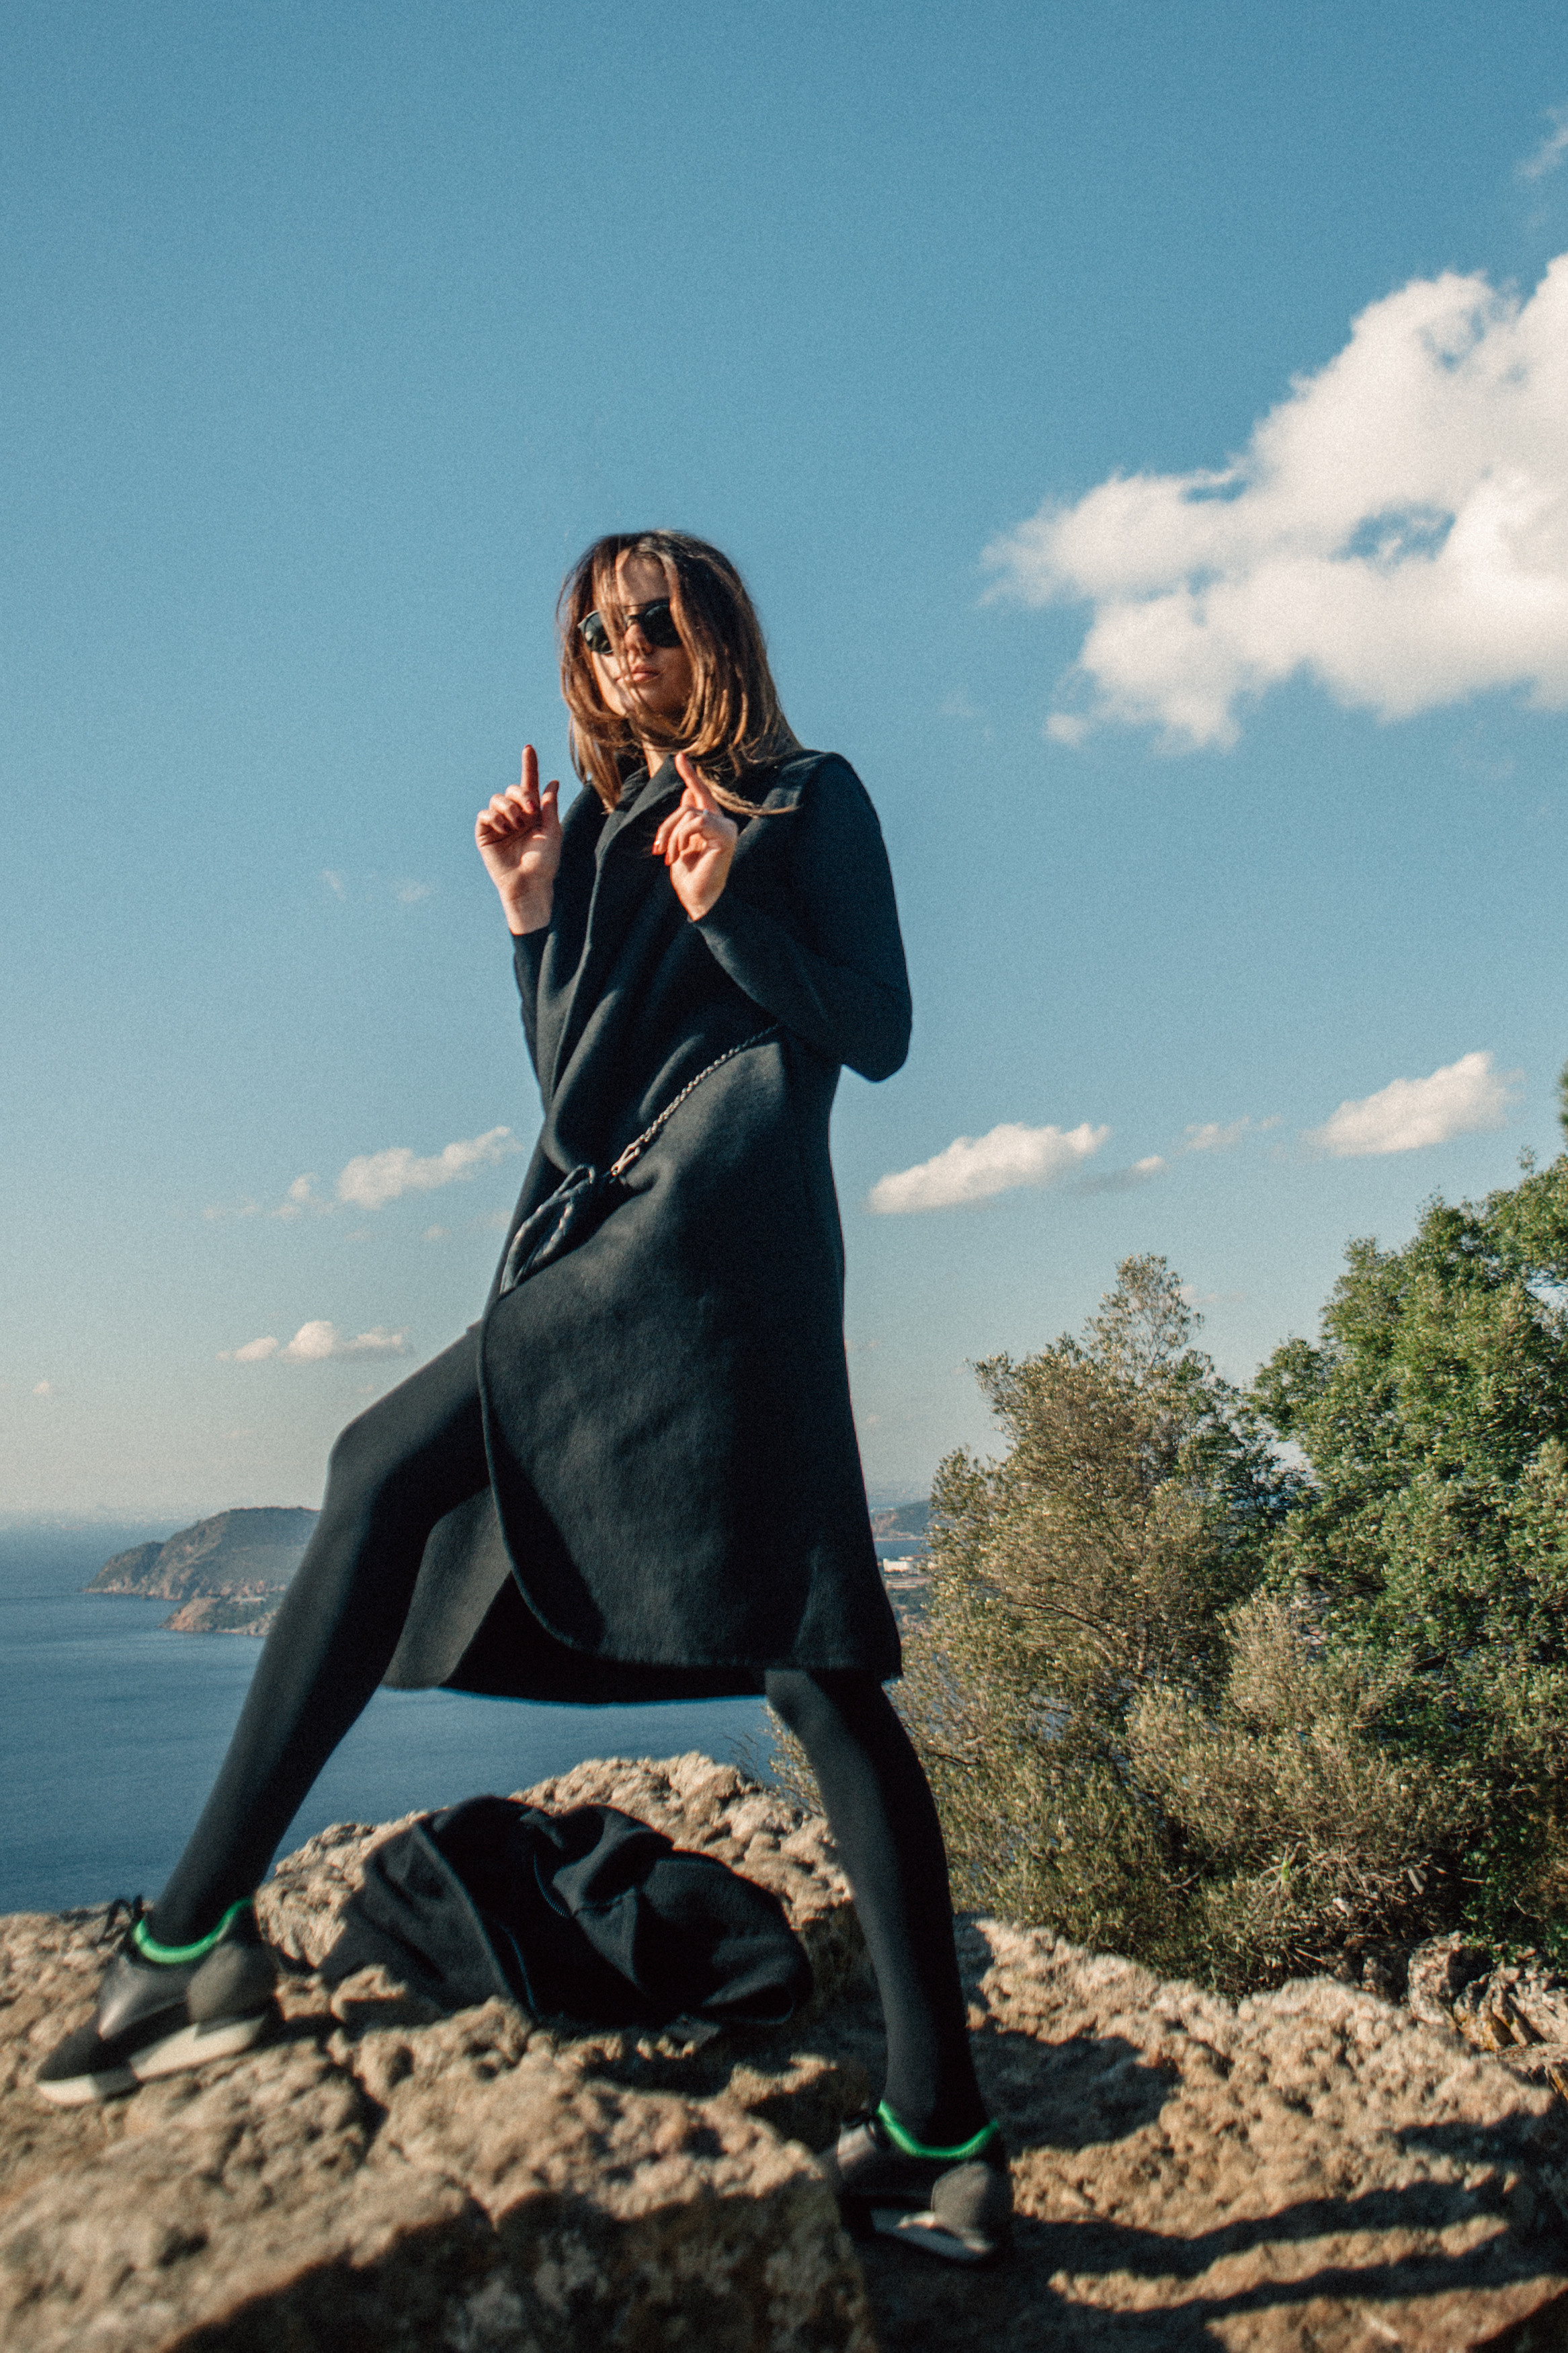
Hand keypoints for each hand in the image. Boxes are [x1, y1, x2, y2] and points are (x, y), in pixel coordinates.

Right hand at [477, 747, 561, 932]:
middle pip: (512, 789)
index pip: (529, 784)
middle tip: (530, 812)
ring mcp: (499, 824)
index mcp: (533, 813)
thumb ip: (550, 806)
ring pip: (497, 798)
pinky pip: (485, 814)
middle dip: (521, 795)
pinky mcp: (485, 833)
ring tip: (516, 826)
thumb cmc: (544, 863)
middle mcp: (516, 815)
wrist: (529, 884)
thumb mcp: (552, 832)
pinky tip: (504, 830)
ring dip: (509, 809)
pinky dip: (495, 818)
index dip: (529, 766)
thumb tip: (553, 782)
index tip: (529, 748)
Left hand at [652, 754, 737, 920]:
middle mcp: (723, 823)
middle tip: (659, 850)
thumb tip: (687, 792)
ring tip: (669, 857)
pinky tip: (680, 854)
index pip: (700, 794)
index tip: (679, 757)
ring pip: (689, 814)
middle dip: (667, 826)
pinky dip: (681, 837)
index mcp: (712, 824)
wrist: (699, 900)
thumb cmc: (690, 877)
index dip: (690, 775)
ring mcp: (727, 829)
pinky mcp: (726, 836)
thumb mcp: (681, 843)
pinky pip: (696, 822)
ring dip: (672, 836)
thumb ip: (685, 821)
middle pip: (687, 805)